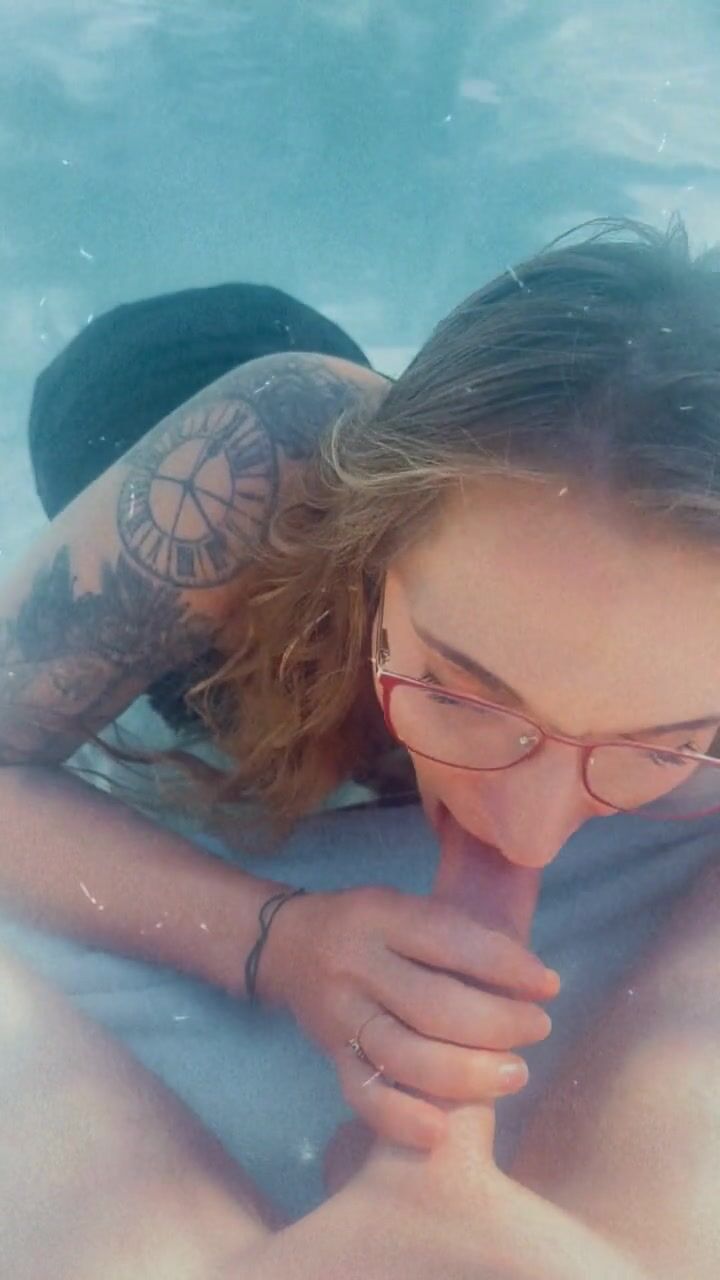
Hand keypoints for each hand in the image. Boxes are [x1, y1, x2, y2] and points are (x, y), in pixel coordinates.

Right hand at [262, 882, 558, 1150]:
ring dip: (466, 1073)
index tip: (547, 984)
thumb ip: (455, 931)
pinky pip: (364, 1095)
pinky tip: (441, 1132)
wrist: (284, 945)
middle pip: (432, 1004)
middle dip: (496, 1023)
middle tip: (538, 1030)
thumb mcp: (403, 906)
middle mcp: (357, 966)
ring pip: (404, 1055)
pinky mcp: (330, 1057)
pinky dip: (401, 1118)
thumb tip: (528, 971)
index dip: (504, 964)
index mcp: (381, 917)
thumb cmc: (367, 925)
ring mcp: (340, 1015)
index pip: (449, 939)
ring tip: (513, 1074)